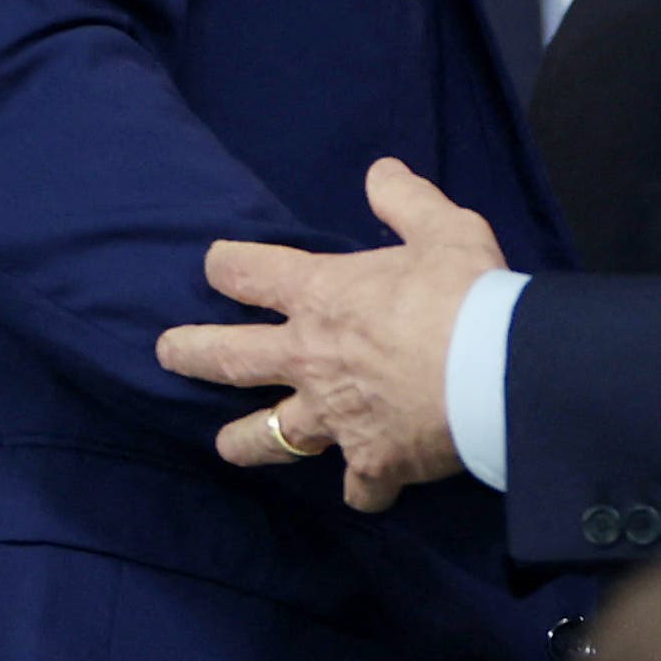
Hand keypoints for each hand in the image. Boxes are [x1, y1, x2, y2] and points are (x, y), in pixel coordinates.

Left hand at [156, 158, 505, 511]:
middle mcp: (311, 360)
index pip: (253, 273)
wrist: (493, 370)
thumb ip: (406, 201)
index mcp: (322, 296)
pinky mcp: (369, 462)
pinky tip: (365, 489)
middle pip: (231, 358)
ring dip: (244, 441)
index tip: (214, 264)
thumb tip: (380, 172)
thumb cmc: (465, 292)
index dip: (228, 266)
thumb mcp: (443, 228)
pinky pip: (356, 486)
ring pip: (269, 436)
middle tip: (167, 351)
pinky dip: (362, 487)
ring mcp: (333, 417)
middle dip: (191, 352)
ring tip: (225, 444)